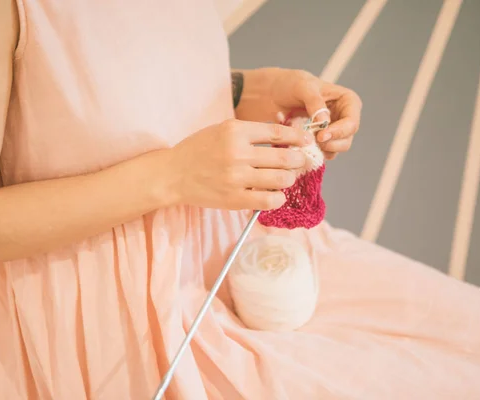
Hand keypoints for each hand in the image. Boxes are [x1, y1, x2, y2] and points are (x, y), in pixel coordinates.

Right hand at [169, 119, 311, 209]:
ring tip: (285, 178)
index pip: (278, 133)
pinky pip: (269, 200)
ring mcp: (237, 177)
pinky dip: (278, 198)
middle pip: (285, 157)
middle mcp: (237, 153)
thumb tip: (284, 138)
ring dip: (288, 179)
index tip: (306, 141)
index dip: (298, 137)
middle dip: (298, 160)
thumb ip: (249, 132)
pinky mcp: (234, 198)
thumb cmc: (198, 150)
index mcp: (235, 130)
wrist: (172, 175)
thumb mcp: (221, 130)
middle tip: (299, 162)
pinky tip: (275, 195)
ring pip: (280, 179)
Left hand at [234, 68, 361, 159]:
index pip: (352, 122)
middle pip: (346, 139)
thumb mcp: (303, 87)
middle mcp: (343, 118)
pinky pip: (320, 154)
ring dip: (319, 149)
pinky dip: (310, 153)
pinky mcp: (319, 142)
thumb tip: (325, 122)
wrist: (271, 94)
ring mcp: (331, 132)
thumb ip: (315, 102)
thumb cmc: (289, 84)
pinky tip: (298, 146)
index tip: (321, 136)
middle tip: (312, 142)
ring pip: (334, 149)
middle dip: (330, 144)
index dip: (340, 132)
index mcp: (347, 101)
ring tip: (302, 141)